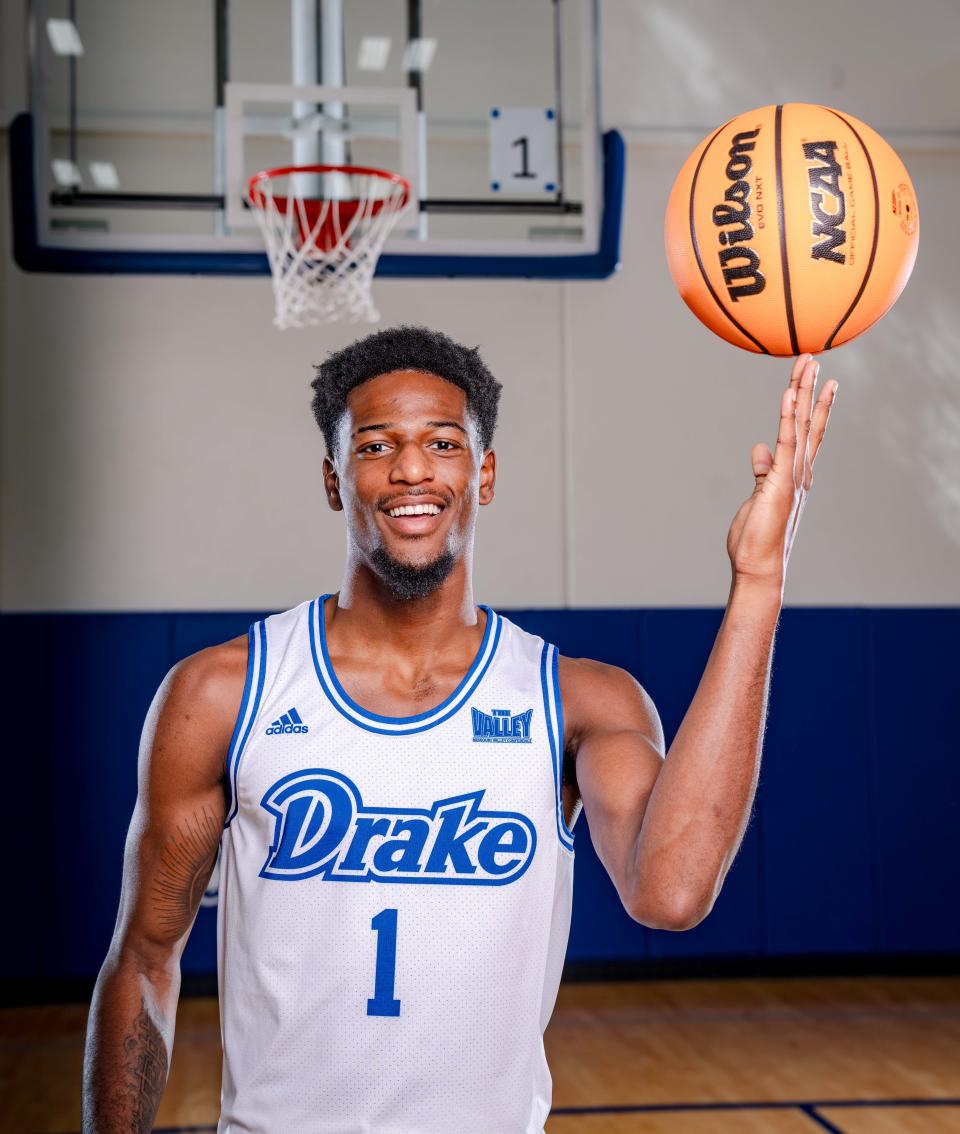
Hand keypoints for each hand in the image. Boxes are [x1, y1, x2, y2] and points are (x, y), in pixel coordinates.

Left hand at [726, 354, 837, 589]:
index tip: (819, 380)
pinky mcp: (781, 481)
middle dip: (811, 388)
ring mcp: (793, 475)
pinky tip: (789, 393)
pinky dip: (787, 416)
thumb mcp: (757, 498)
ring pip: (800, 425)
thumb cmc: (756, 539)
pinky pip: (786, 442)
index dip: (812, 405)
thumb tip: (759, 449)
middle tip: (814, 358)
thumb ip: (762, 473)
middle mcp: (800, 472)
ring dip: (803, 391)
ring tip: (808, 362)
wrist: (759, 566)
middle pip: (808, 421)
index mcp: (795, 475)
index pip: (806, 432)